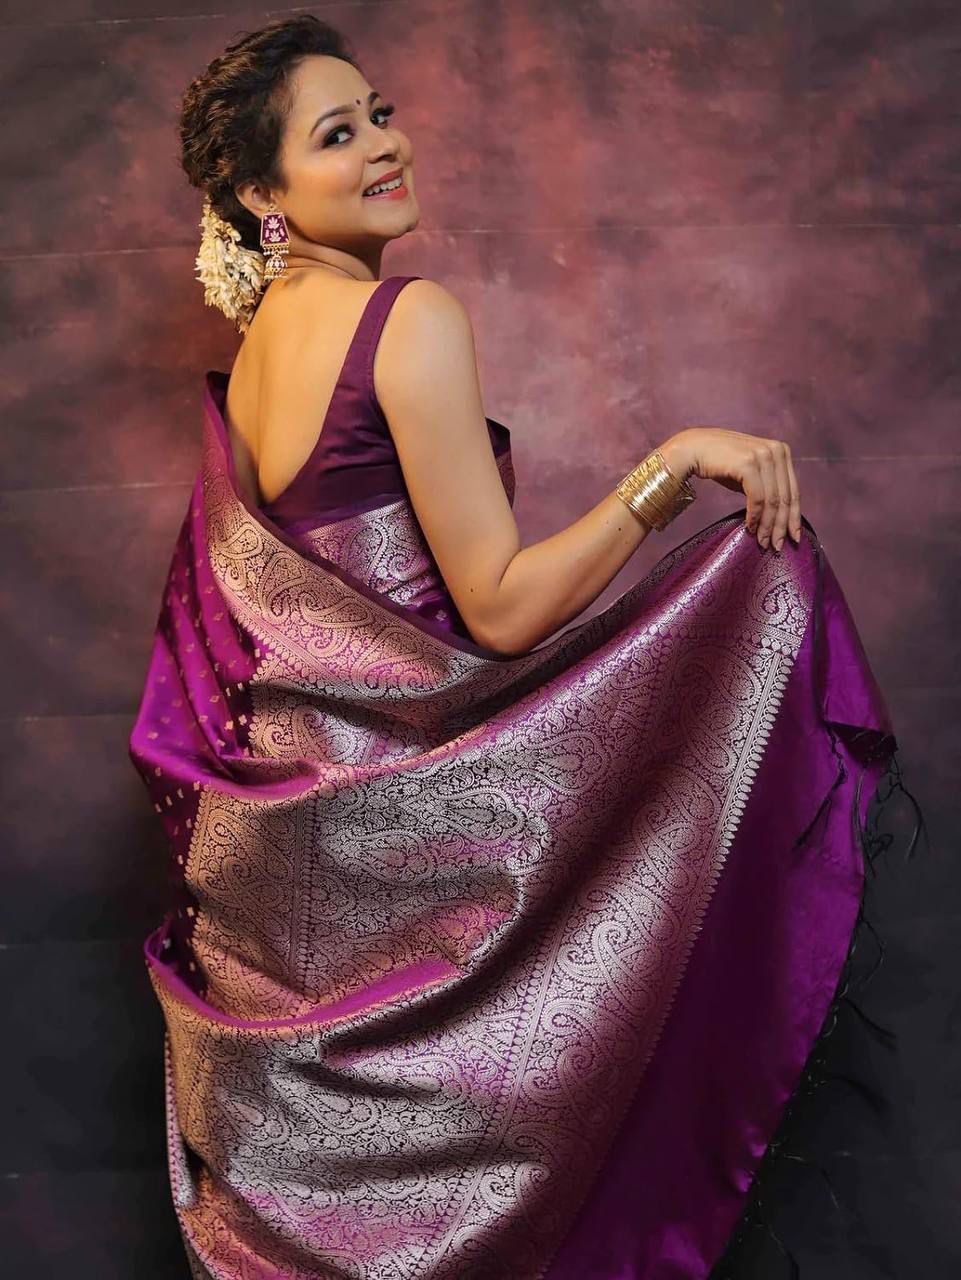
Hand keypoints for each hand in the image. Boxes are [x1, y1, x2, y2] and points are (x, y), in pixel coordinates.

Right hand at [660, 427, 801, 550]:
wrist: (693, 449)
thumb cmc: (720, 463)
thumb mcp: (750, 472)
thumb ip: (766, 485)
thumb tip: (779, 516)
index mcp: (782, 451)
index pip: (793, 490)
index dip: (794, 517)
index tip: (794, 538)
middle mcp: (776, 450)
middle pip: (785, 497)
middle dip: (781, 526)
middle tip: (777, 546)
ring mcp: (763, 455)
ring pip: (772, 500)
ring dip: (767, 525)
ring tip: (762, 542)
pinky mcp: (748, 464)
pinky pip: (757, 498)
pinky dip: (755, 516)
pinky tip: (749, 528)